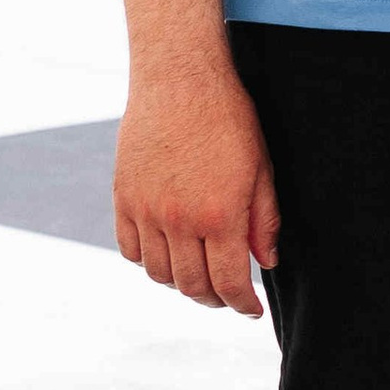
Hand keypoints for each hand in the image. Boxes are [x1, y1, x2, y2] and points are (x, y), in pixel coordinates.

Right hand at [113, 57, 280, 315]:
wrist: (179, 79)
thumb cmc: (229, 119)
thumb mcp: (262, 168)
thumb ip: (264, 219)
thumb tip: (266, 261)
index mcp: (220, 215)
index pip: (229, 282)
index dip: (242, 305)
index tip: (250, 311)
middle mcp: (179, 220)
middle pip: (192, 285)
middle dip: (214, 299)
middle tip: (227, 296)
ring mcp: (146, 210)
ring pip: (159, 273)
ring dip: (180, 283)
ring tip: (198, 276)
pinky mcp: (123, 197)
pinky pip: (130, 249)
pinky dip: (148, 261)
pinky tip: (167, 254)